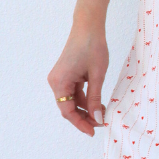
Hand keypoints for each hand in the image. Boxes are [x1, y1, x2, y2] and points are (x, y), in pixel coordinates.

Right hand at [48, 22, 108, 136]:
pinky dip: (85, 99)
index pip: (67, 111)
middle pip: (68, 107)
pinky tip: (98, 104)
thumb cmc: (93, 47)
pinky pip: (74, 92)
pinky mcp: (66, 75)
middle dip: (84, 117)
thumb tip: (97, 119)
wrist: (88, 26)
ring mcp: (60, 78)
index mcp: (59, 82)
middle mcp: (56, 82)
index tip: (93, 131)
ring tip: (102, 114)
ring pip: (72, 101)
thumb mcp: (97, 75)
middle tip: (101, 124)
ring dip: (86, 109)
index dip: (80, 123)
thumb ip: (95, 99)